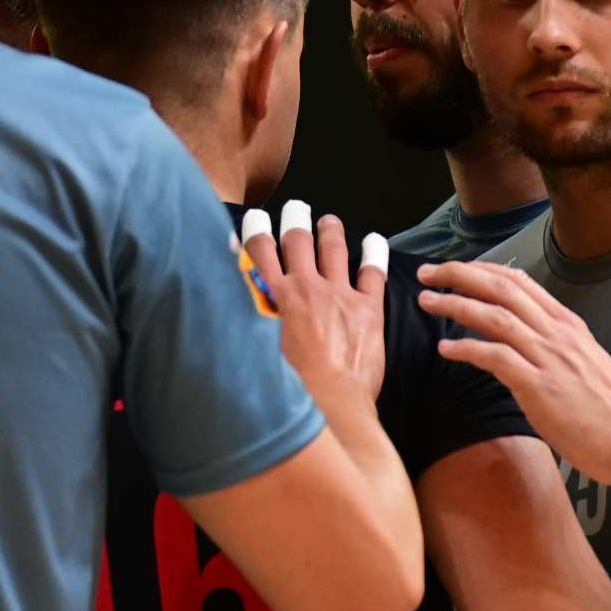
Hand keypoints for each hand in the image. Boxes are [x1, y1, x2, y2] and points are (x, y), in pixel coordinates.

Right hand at [242, 203, 388, 402]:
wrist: (330, 402)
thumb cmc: (290, 386)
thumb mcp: (257, 349)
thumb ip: (248, 321)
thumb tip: (236, 310)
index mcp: (276, 297)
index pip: (260, 253)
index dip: (256, 232)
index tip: (254, 219)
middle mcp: (307, 287)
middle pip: (298, 241)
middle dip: (295, 222)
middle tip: (295, 209)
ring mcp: (340, 295)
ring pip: (333, 249)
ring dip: (330, 230)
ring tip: (328, 220)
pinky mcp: (368, 309)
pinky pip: (372, 272)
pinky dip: (373, 253)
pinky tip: (374, 240)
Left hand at [417, 260, 610, 485]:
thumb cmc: (606, 409)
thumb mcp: (583, 361)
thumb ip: (554, 345)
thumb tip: (525, 339)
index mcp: (567, 324)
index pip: (519, 282)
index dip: (483, 270)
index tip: (455, 268)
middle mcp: (557, 333)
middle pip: (502, 289)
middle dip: (460, 275)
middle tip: (427, 272)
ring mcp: (548, 357)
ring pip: (495, 317)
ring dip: (455, 305)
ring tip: (427, 302)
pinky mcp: (539, 385)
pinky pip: (495, 357)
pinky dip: (467, 349)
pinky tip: (446, 349)